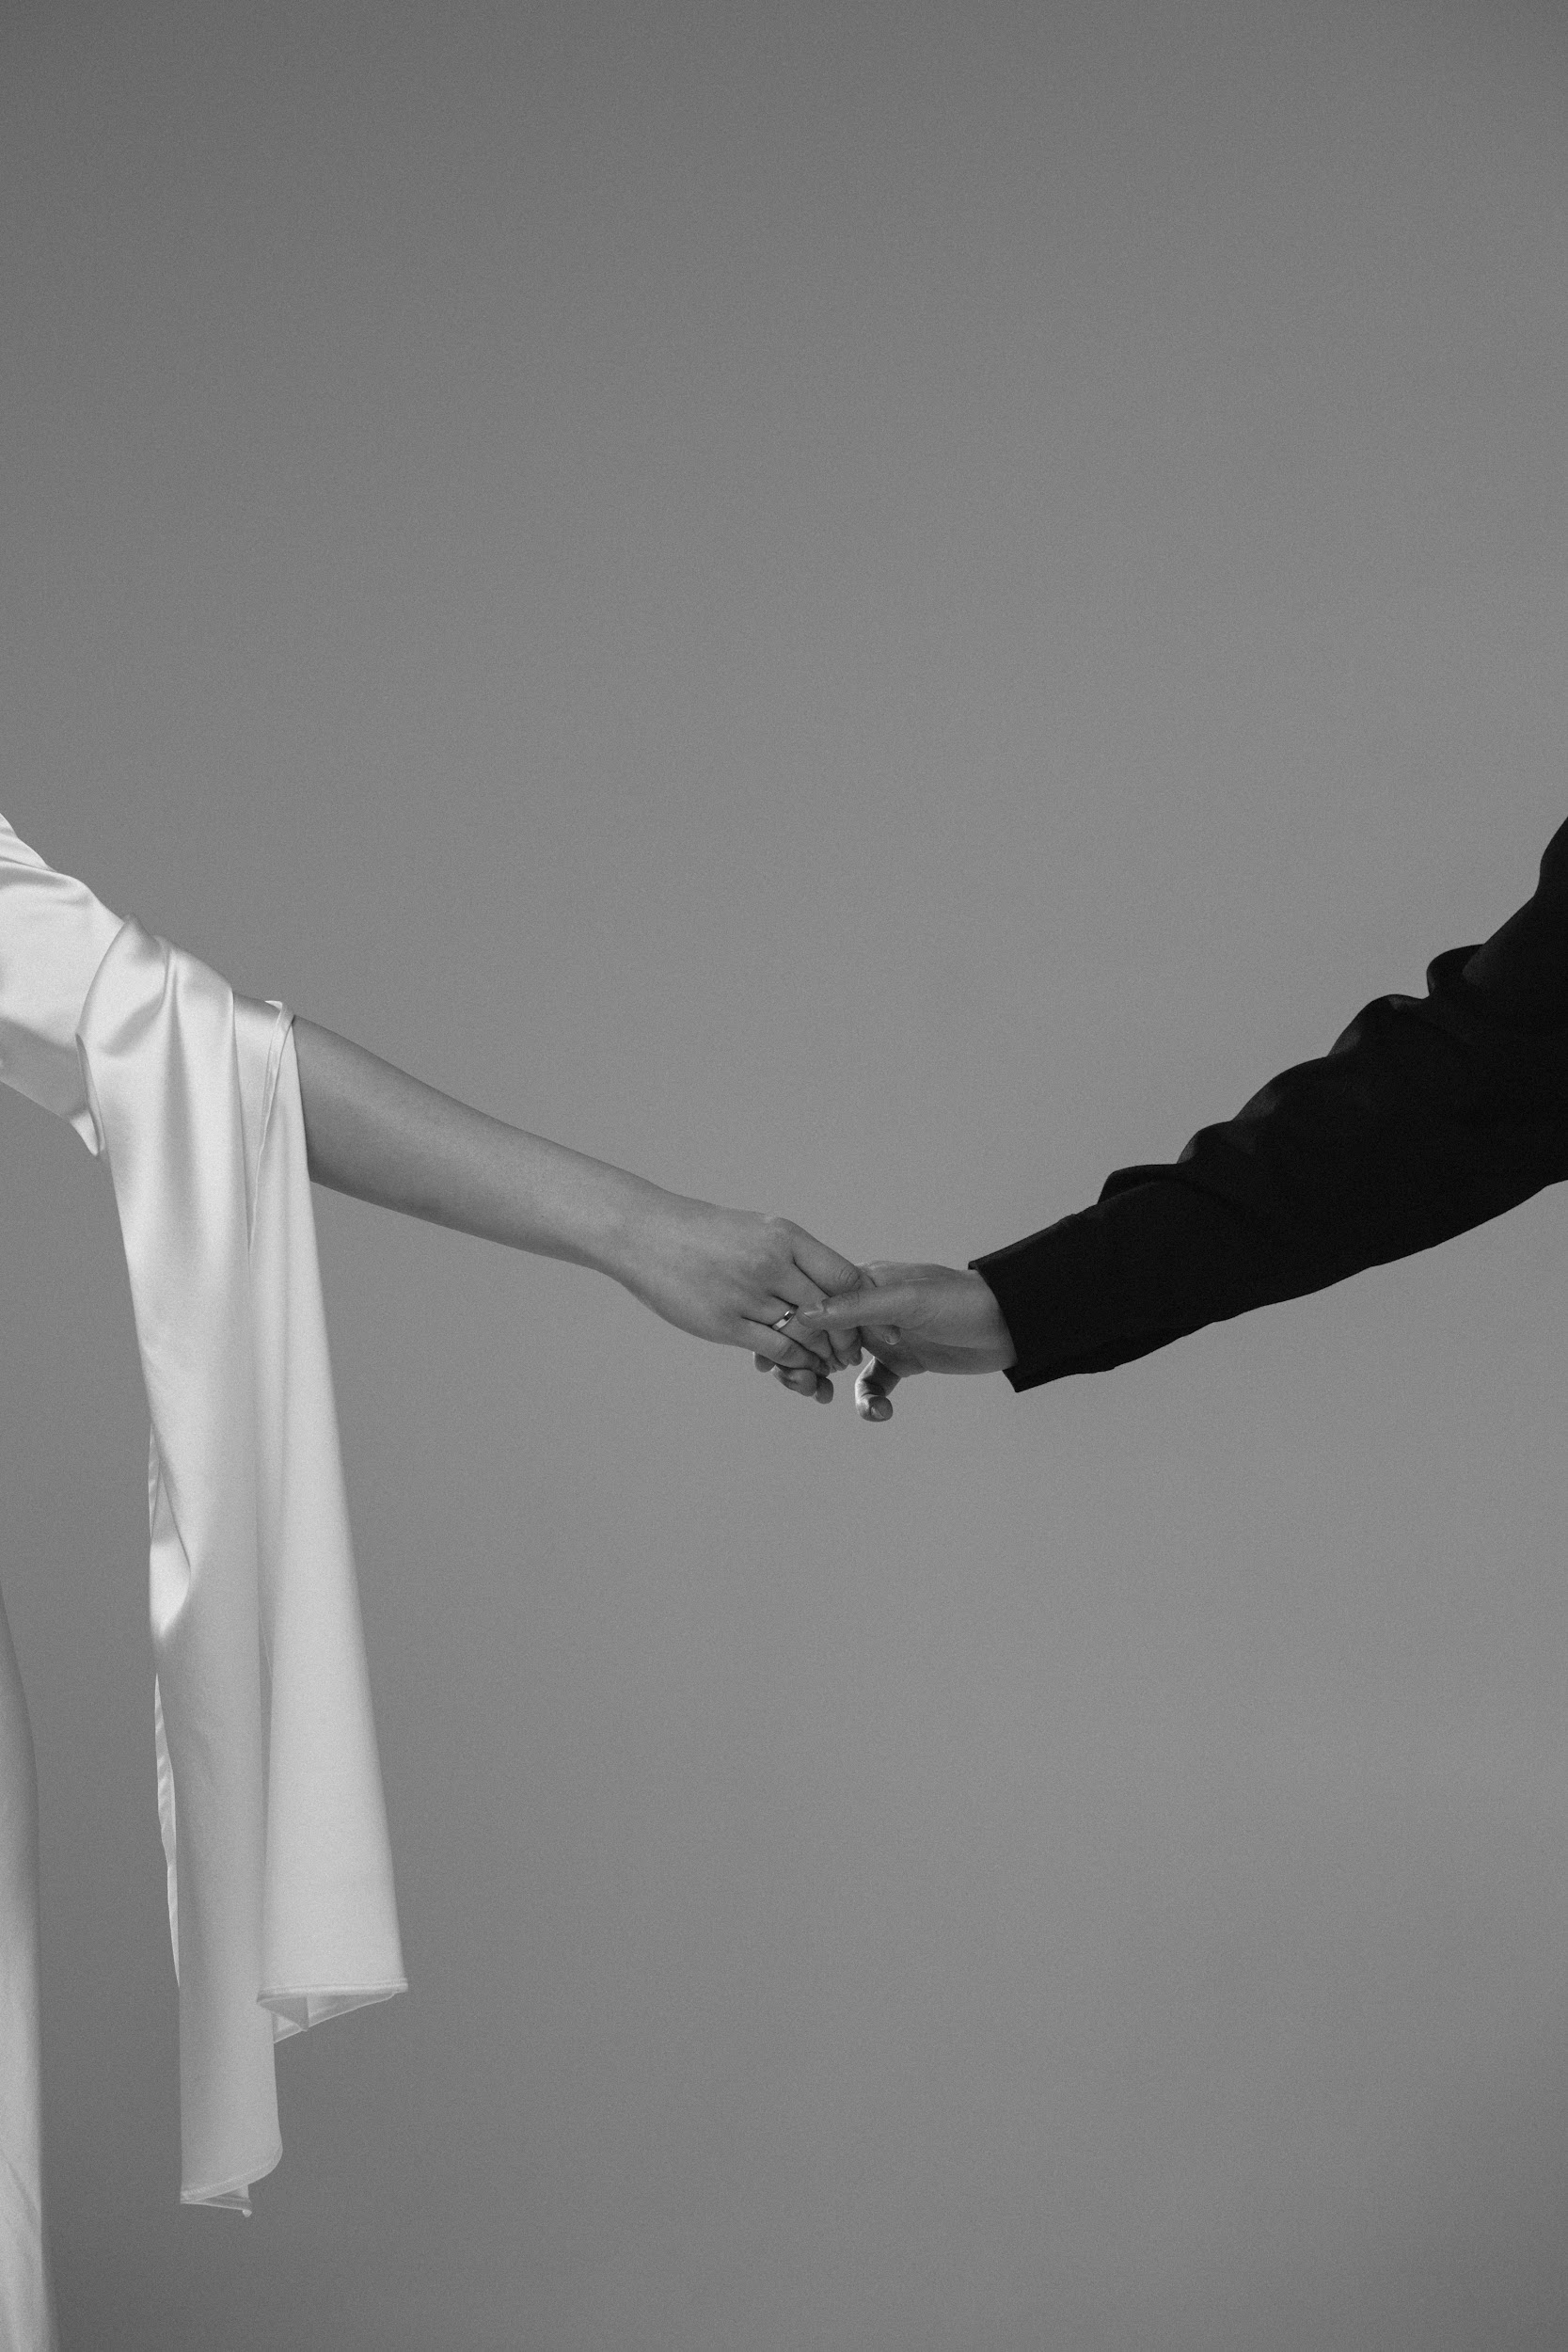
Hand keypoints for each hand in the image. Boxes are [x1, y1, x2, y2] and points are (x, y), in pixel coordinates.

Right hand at [614, 1188, 865, 1399]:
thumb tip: (827, 1283)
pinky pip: (776, 1350)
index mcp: (785, 1237)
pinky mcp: (725, 1323)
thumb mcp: (756, 1230)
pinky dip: (795, 1363)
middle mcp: (772, 1264)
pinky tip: (797, 1366)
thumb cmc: (703, 1233)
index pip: (844, 1276)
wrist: (646, 1235)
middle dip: (847, 1338)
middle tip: (854, 1354)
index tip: (876, 1322)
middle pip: (831, 1311)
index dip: (864, 1304)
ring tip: (828, 1365)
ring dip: (822, 1355)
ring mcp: (748, 1295)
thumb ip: (791, 1256)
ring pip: (806, 1335)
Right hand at [781, 1261, 1015, 1420]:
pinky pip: (873, 1385)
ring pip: (839, 1363)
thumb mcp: (907, 1301)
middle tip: (803, 1386)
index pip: (814, 1306)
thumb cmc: (960, 1301)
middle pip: (820, 1337)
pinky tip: (881, 1413)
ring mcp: (884, 1336)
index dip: (794, 1333)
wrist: (1011, 1323)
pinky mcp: (904, 1361)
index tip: (778, 1359)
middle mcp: (868, 1308)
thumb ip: (858, 1307)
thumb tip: (805, 1313)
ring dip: (827, 1381)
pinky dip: (870, 1402)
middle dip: (805, 1362)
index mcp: (862, 1283)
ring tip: (824, 1396)